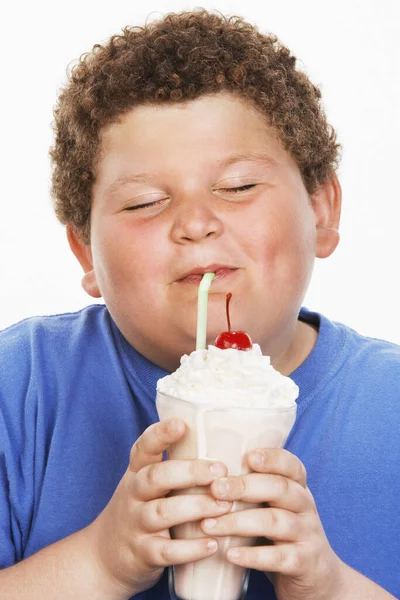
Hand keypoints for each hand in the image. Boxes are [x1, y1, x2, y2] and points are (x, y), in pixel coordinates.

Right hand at [85, 419, 231, 597]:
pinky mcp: (142, 554)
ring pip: (164, 512)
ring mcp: (136, 525)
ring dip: (197, 507)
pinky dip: (191, 549)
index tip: (181, 424)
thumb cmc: (138, 511)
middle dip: (190, 471)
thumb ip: (172, 466)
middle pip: (157, 477)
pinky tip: (213, 544)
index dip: (160, 435)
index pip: (144, 448)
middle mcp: (133, 495)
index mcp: (137, 473)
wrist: (103, 559)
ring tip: (225, 505)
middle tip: (221, 470)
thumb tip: (220, 441)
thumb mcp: (144, 484)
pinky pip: (166, 552)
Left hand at [202, 448, 342, 599]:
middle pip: (280, 488)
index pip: (291, 465)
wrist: (318, 577)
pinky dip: (253, 556)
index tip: (248, 456)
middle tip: (215, 489)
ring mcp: (307, 534)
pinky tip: (230, 554)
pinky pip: (279, 557)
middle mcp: (306, 506)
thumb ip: (254, 489)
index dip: (272, 458)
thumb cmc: (284, 534)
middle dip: (245, 486)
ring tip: (209, 525)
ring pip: (275, 522)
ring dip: (239, 522)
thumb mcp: (276, 506)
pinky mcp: (304, 563)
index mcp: (298, 488)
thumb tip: (208, 472)